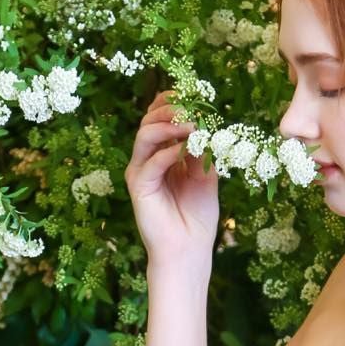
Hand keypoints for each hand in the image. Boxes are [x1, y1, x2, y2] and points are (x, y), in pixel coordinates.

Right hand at [125, 88, 218, 267]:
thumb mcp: (206, 175)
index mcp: (163, 153)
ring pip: (145, 135)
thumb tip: (202, 124)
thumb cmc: (197, 215)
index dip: (174, 102)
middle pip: (149, 120)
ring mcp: (141, 171)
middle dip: (171, 109)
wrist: (188, 249)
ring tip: (191, 126)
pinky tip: (184, 150)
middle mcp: (148, 158)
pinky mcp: (138, 186)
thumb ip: (202, 150)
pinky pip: (151, 161)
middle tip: (192, 108)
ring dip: (169, 125)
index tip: (195, 96)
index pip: (160, 117)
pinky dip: (168, 152)